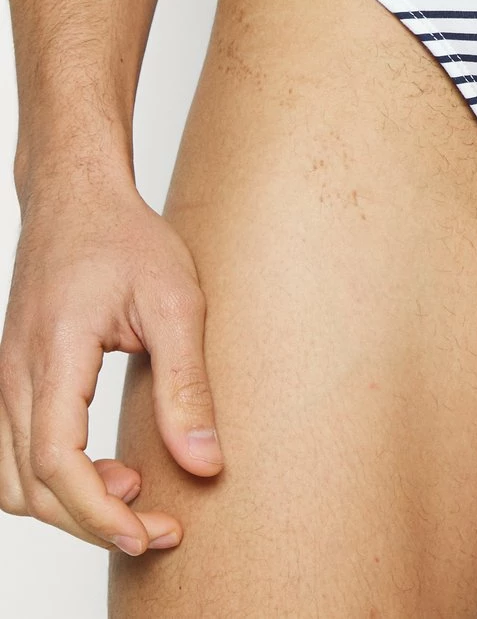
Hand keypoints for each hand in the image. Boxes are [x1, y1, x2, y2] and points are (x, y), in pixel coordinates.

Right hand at [0, 163, 223, 554]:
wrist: (76, 197)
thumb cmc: (125, 237)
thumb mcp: (176, 302)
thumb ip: (187, 384)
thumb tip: (204, 463)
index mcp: (55, 353)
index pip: (58, 463)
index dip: (100, 514)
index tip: (151, 533)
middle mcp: (15, 373)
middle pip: (33, 486)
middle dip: (95, 522)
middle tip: (159, 527)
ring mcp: (5, 377)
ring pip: (13, 480)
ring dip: (69, 505)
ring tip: (134, 490)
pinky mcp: (12, 377)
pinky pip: (11, 454)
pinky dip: (49, 480)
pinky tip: (103, 467)